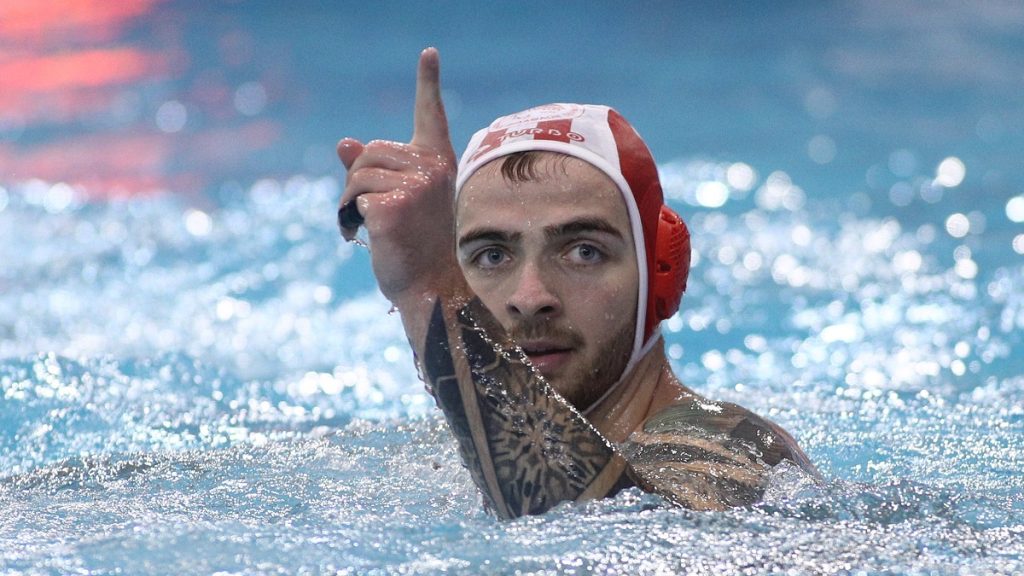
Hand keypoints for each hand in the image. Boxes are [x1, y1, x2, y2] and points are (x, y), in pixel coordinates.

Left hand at [336, 48, 457, 303]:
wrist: (431, 288)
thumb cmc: (417, 247)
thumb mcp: (399, 201)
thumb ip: (374, 170)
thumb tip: (343, 142)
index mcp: (437, 163)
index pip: (430, 115)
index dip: (427, 83)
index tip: (428, 53)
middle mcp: (430, 169)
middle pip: (369, 152)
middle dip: (357, 180)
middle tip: (373, 214)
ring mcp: (414, 186)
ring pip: (355, 175)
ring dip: (349, 202)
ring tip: (373, 227)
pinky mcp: (393, 206)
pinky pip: (352, 199)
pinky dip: (350, 219)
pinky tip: (371, 237)